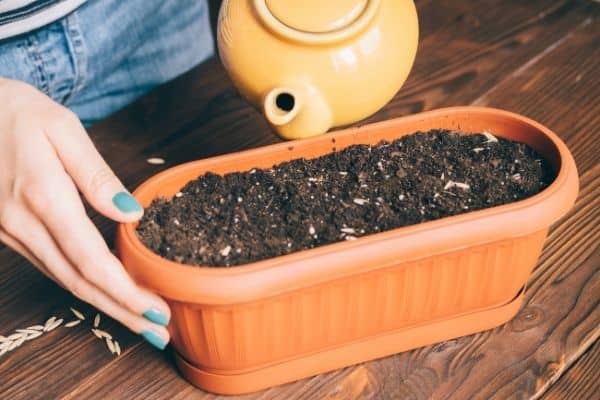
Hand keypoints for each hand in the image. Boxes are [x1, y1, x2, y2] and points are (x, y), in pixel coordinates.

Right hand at [0, 78, 169, 349]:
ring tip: (139, 320)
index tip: (157, 311)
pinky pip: (49, 265)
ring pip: (62, 279)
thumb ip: (97, 175)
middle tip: (158, 332)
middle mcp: (21, 223)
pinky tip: (105, 294)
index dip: (125, 292)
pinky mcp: (6, 231)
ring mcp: (9, 231)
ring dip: (103, 304)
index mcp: (42, 195)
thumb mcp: (63, 129)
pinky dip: (81, 285)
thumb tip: (132, 214)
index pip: (90, 260)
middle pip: (78, 281)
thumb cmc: (18, 112)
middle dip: (121, 311)